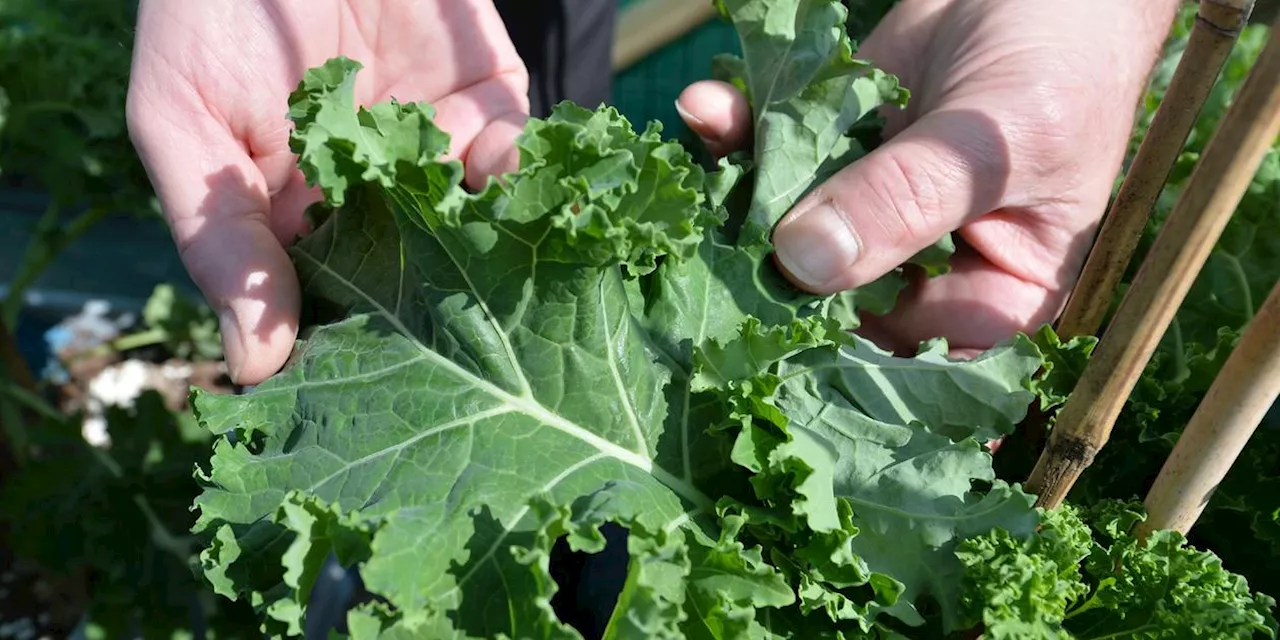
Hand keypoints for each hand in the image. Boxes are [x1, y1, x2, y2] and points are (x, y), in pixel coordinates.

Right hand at [127, 0, 528, 383]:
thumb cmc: (208, 10)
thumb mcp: (182, 122)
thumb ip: (219, 238)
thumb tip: (251, 367)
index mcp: (297, 218)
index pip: (331, 306)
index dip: (353, 348)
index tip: (373, 392)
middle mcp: (375, 196)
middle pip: (420, 279)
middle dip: (438, 317)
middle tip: (453, 356)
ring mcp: (436, 147)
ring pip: (480, 227)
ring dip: (492, 256)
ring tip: (498, 283)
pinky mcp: (489, 97)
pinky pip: (523, 158)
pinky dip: (529, 182)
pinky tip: (527, 204)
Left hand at [677, 0, 1180, 355]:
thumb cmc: (1061, 67)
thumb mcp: (992, 141)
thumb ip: (904, 201)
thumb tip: (803, 261)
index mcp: (996, 295)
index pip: (912, 351)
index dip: (844, 345)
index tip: (778, 326)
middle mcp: (927, 268)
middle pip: (836, 302)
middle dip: (773, 278)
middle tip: (711, 257)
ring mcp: (871, 213)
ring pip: (792, 232)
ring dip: (739, 204)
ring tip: (699, 180)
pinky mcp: (836, 156)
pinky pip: (777, 161)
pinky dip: (738, 137)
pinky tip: (708, 108)